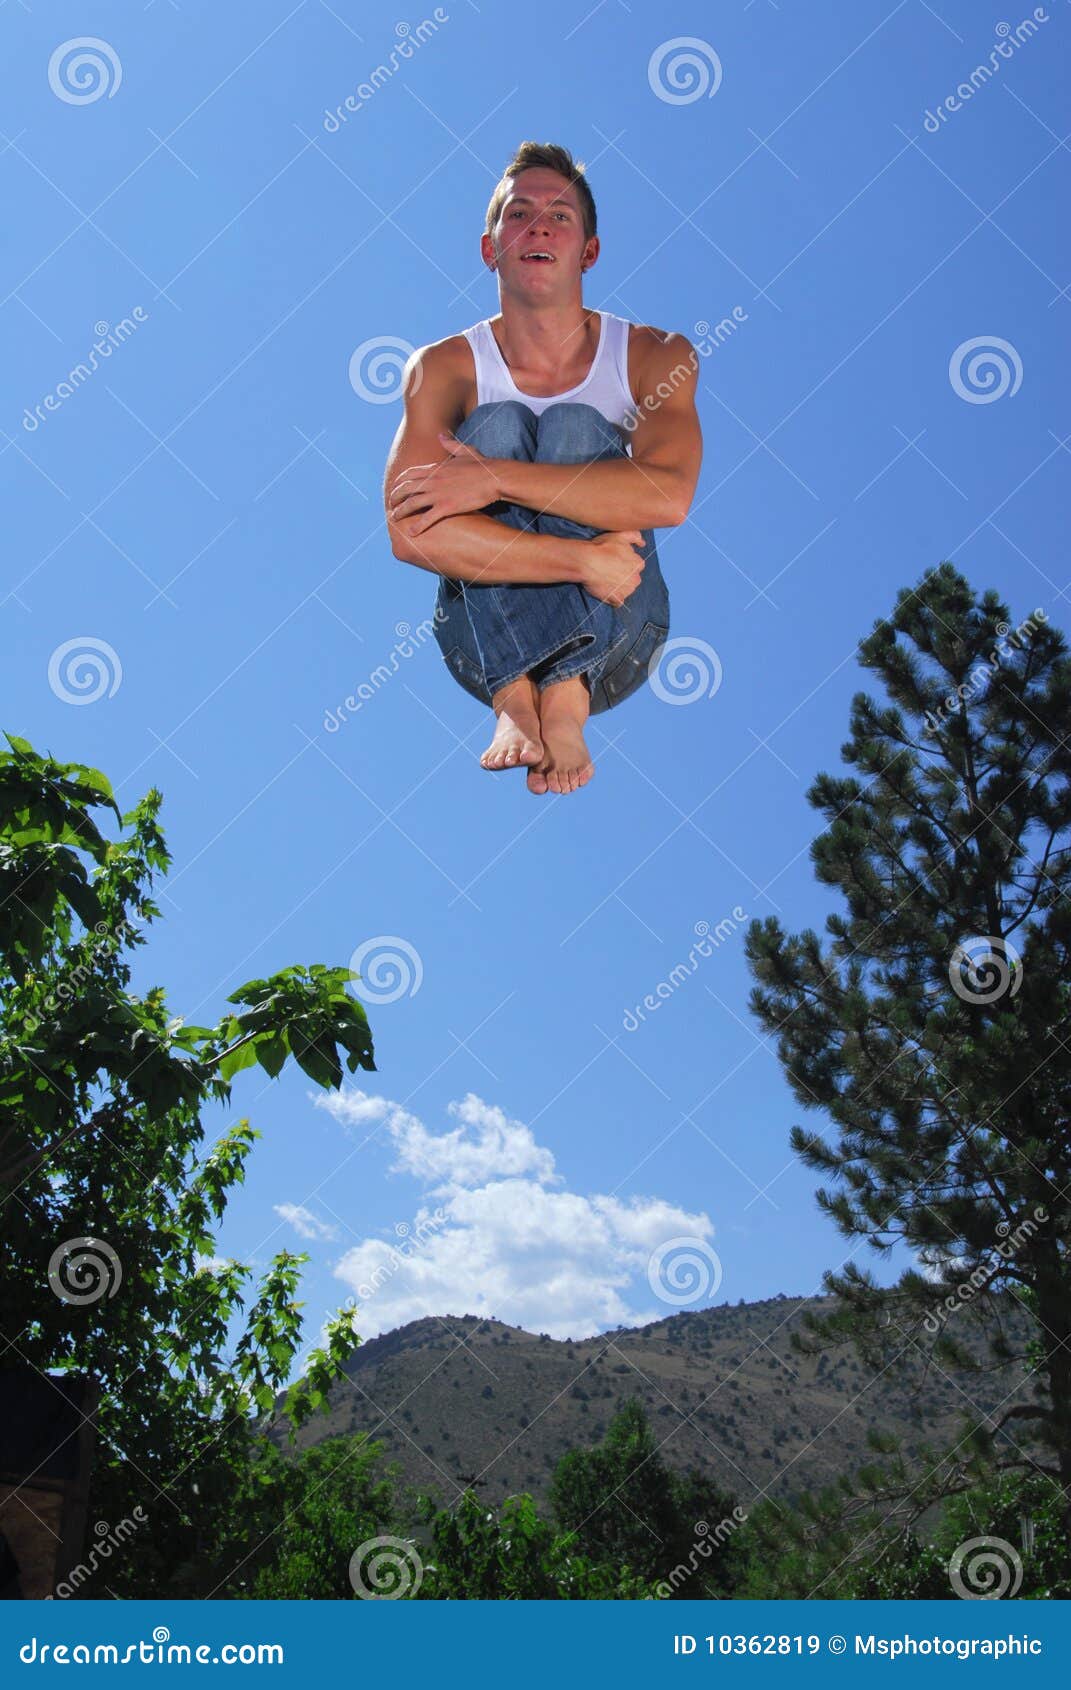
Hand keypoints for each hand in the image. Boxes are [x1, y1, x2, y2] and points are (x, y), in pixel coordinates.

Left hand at [387, 433, 501, 532]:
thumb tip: (441, 434)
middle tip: (390, 505)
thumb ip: (451, 444)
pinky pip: (427, 518)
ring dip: (400, 512)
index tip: (395, 488)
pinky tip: (411, 533)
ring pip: (412, 503)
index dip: (400, 482)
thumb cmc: (483, 466)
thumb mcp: (465, 451)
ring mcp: (439, 494)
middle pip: (406, 488)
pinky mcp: (447, 507)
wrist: (494, 477)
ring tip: (394, 519)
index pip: (410, 474)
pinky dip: (417, 526)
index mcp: (436, 468)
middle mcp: (433, 480)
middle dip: (395, 497)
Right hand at [576, 530, 645, 606]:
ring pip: (626, 590)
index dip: (625, 563)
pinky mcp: (617, 599)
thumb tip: (643, 544)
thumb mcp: (620, 535)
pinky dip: (613, 598)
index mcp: (638, 564)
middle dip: (623, 576)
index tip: (615, 562)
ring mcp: (627, 590)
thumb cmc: (603, 547)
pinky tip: (605, 591)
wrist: (587, 562)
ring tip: (605, 580)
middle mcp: (636, 578)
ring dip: (618, 587)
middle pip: (632, 579)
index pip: (636, 566)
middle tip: (609, 571)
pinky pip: (618, 602)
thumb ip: (635, 536)